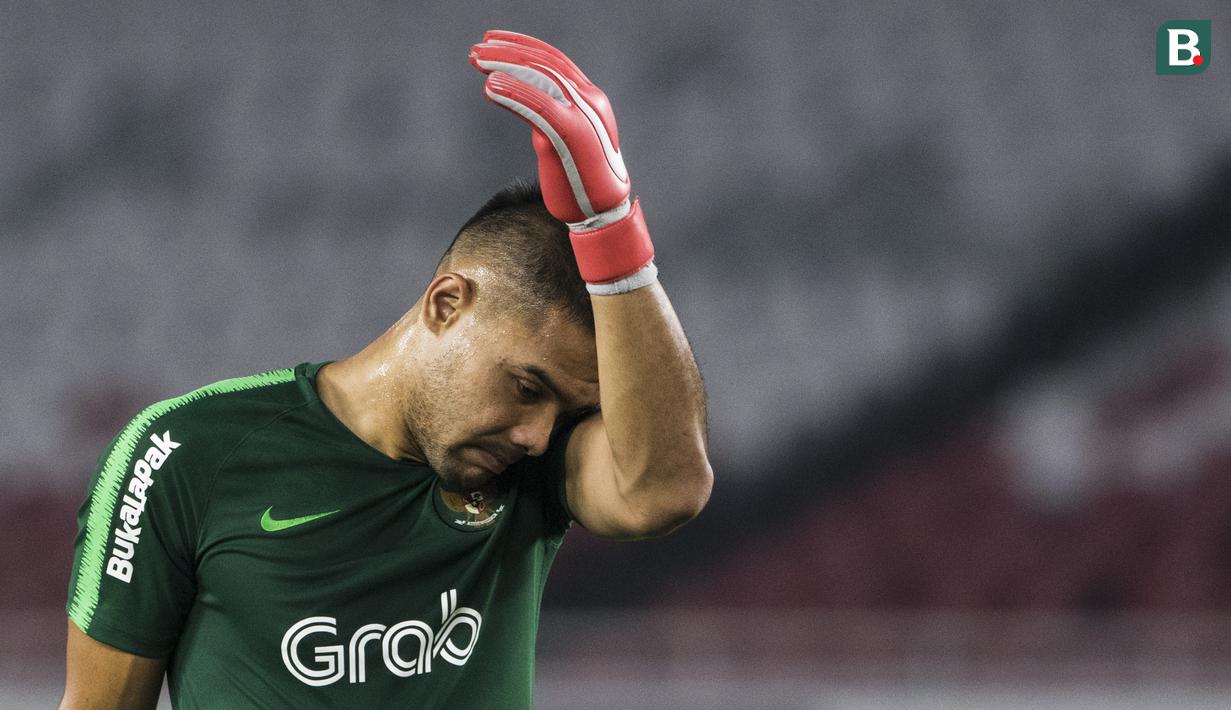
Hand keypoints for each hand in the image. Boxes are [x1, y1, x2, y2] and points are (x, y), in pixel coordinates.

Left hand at [469, 30, 629, 224]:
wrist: (604, 214)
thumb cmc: (581, 181)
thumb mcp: (564, 139)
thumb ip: (550, 116)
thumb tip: (523, 102)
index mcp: (590, 98)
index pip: (554, 60)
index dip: (522, 45)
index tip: (492, 42)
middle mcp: (589, 100)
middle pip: (545, 62)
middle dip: (507, 52)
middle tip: (476, 50)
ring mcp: (582, 115)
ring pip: (541, 77)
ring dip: (505, 66)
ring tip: (477, 62)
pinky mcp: (571, 134)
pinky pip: (538, 105)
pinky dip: (513, 93)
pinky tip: (490, 88)